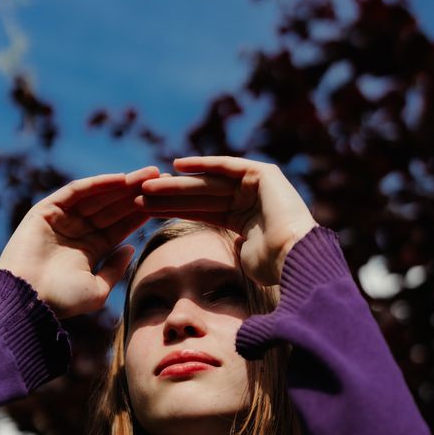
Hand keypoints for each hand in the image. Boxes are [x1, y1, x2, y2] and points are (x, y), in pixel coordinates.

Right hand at [0, 165, 159, 317]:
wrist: (27, 300)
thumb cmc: (61, 301)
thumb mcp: (97, 290)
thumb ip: (115, 269)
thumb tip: (131, 248)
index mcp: (90, 250)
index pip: (121, 226)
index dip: (143, 213)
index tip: (168, 202)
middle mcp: (77, 231)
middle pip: (113, 207)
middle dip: (138, 193)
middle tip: (166, 179)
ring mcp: (61, 219)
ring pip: (98, 197)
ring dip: (123, 184)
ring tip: (150, 174)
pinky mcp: (46, 210)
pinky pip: (75, 192)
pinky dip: (97, 184)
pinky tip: (121, 179)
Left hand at [135, 155, 317, 285]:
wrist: (295, 260)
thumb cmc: (272, 270)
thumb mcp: (245, 261)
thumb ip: (235, 253)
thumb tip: (232, 255)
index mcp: (244, 223)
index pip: (202, 212)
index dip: (174, 211)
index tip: (146, 211)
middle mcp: (250, 200)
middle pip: (201, 196)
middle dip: (170, 196)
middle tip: (138, 195)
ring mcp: (258, 185)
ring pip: (209, 182)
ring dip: (178, 183)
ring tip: (148, 185)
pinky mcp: (262, 173)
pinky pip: (226, 167)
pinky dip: (203, 165)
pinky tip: (176, 165)